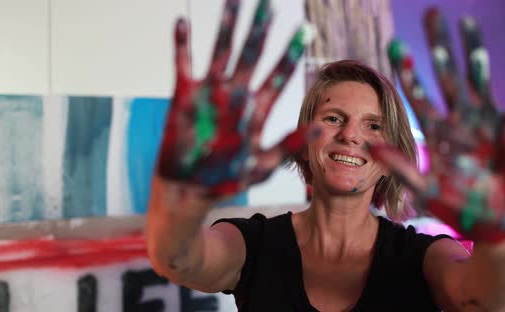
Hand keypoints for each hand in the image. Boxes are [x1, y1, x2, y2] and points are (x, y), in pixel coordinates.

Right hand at [156, 0, 313, 196]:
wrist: (191, 189)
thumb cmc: (228, 179)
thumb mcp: (264, 165)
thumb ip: (290, 145)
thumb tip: (321, 127)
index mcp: (258, 108)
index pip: (278, 74)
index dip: (290, 52)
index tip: (306, 30)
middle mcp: (236, 94)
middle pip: (251, 54)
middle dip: (261, 29)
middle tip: (269, 4)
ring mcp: (210, 93)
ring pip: (221, 51)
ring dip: (228, 27)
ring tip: (235, 1)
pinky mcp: (184, 96)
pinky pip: (183, 65)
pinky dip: (182, 45)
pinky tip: (182, 24)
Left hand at [371, 8, 504, 241]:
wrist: (497, 223)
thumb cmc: (460, 207)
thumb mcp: (425, 187)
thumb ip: (400, 166)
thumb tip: (369, 145)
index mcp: (436, 132)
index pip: (418, 96)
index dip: (409, 73)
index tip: (396, 48)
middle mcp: (459, 119)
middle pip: (446, 76)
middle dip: (438, 46)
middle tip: (431, 14)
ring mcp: (487, 120)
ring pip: (478, 78)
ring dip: (472, 51)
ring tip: (465, 22)